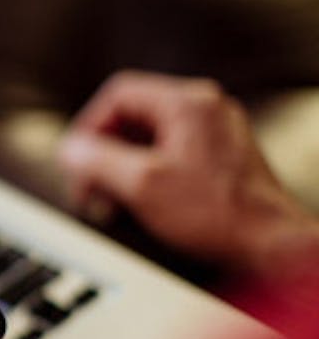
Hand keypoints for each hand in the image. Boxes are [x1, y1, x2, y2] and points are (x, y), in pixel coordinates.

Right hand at [58, 71, 318, 279]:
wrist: (268, 244)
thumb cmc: (216, 214)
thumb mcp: (142, 185)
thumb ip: (98, 160)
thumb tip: (69, 149)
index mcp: (187, 103)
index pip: (118, 94)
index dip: (89, 126)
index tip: (77, 159)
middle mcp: (204, 109)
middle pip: (131, 117)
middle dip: (102, 153)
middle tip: (89, 187)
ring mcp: (214, 132)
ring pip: (147, 137)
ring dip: (120, 167)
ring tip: (110, 201)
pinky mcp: (218, 157)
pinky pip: (167, 154)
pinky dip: (144, 174)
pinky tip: (137, 203)